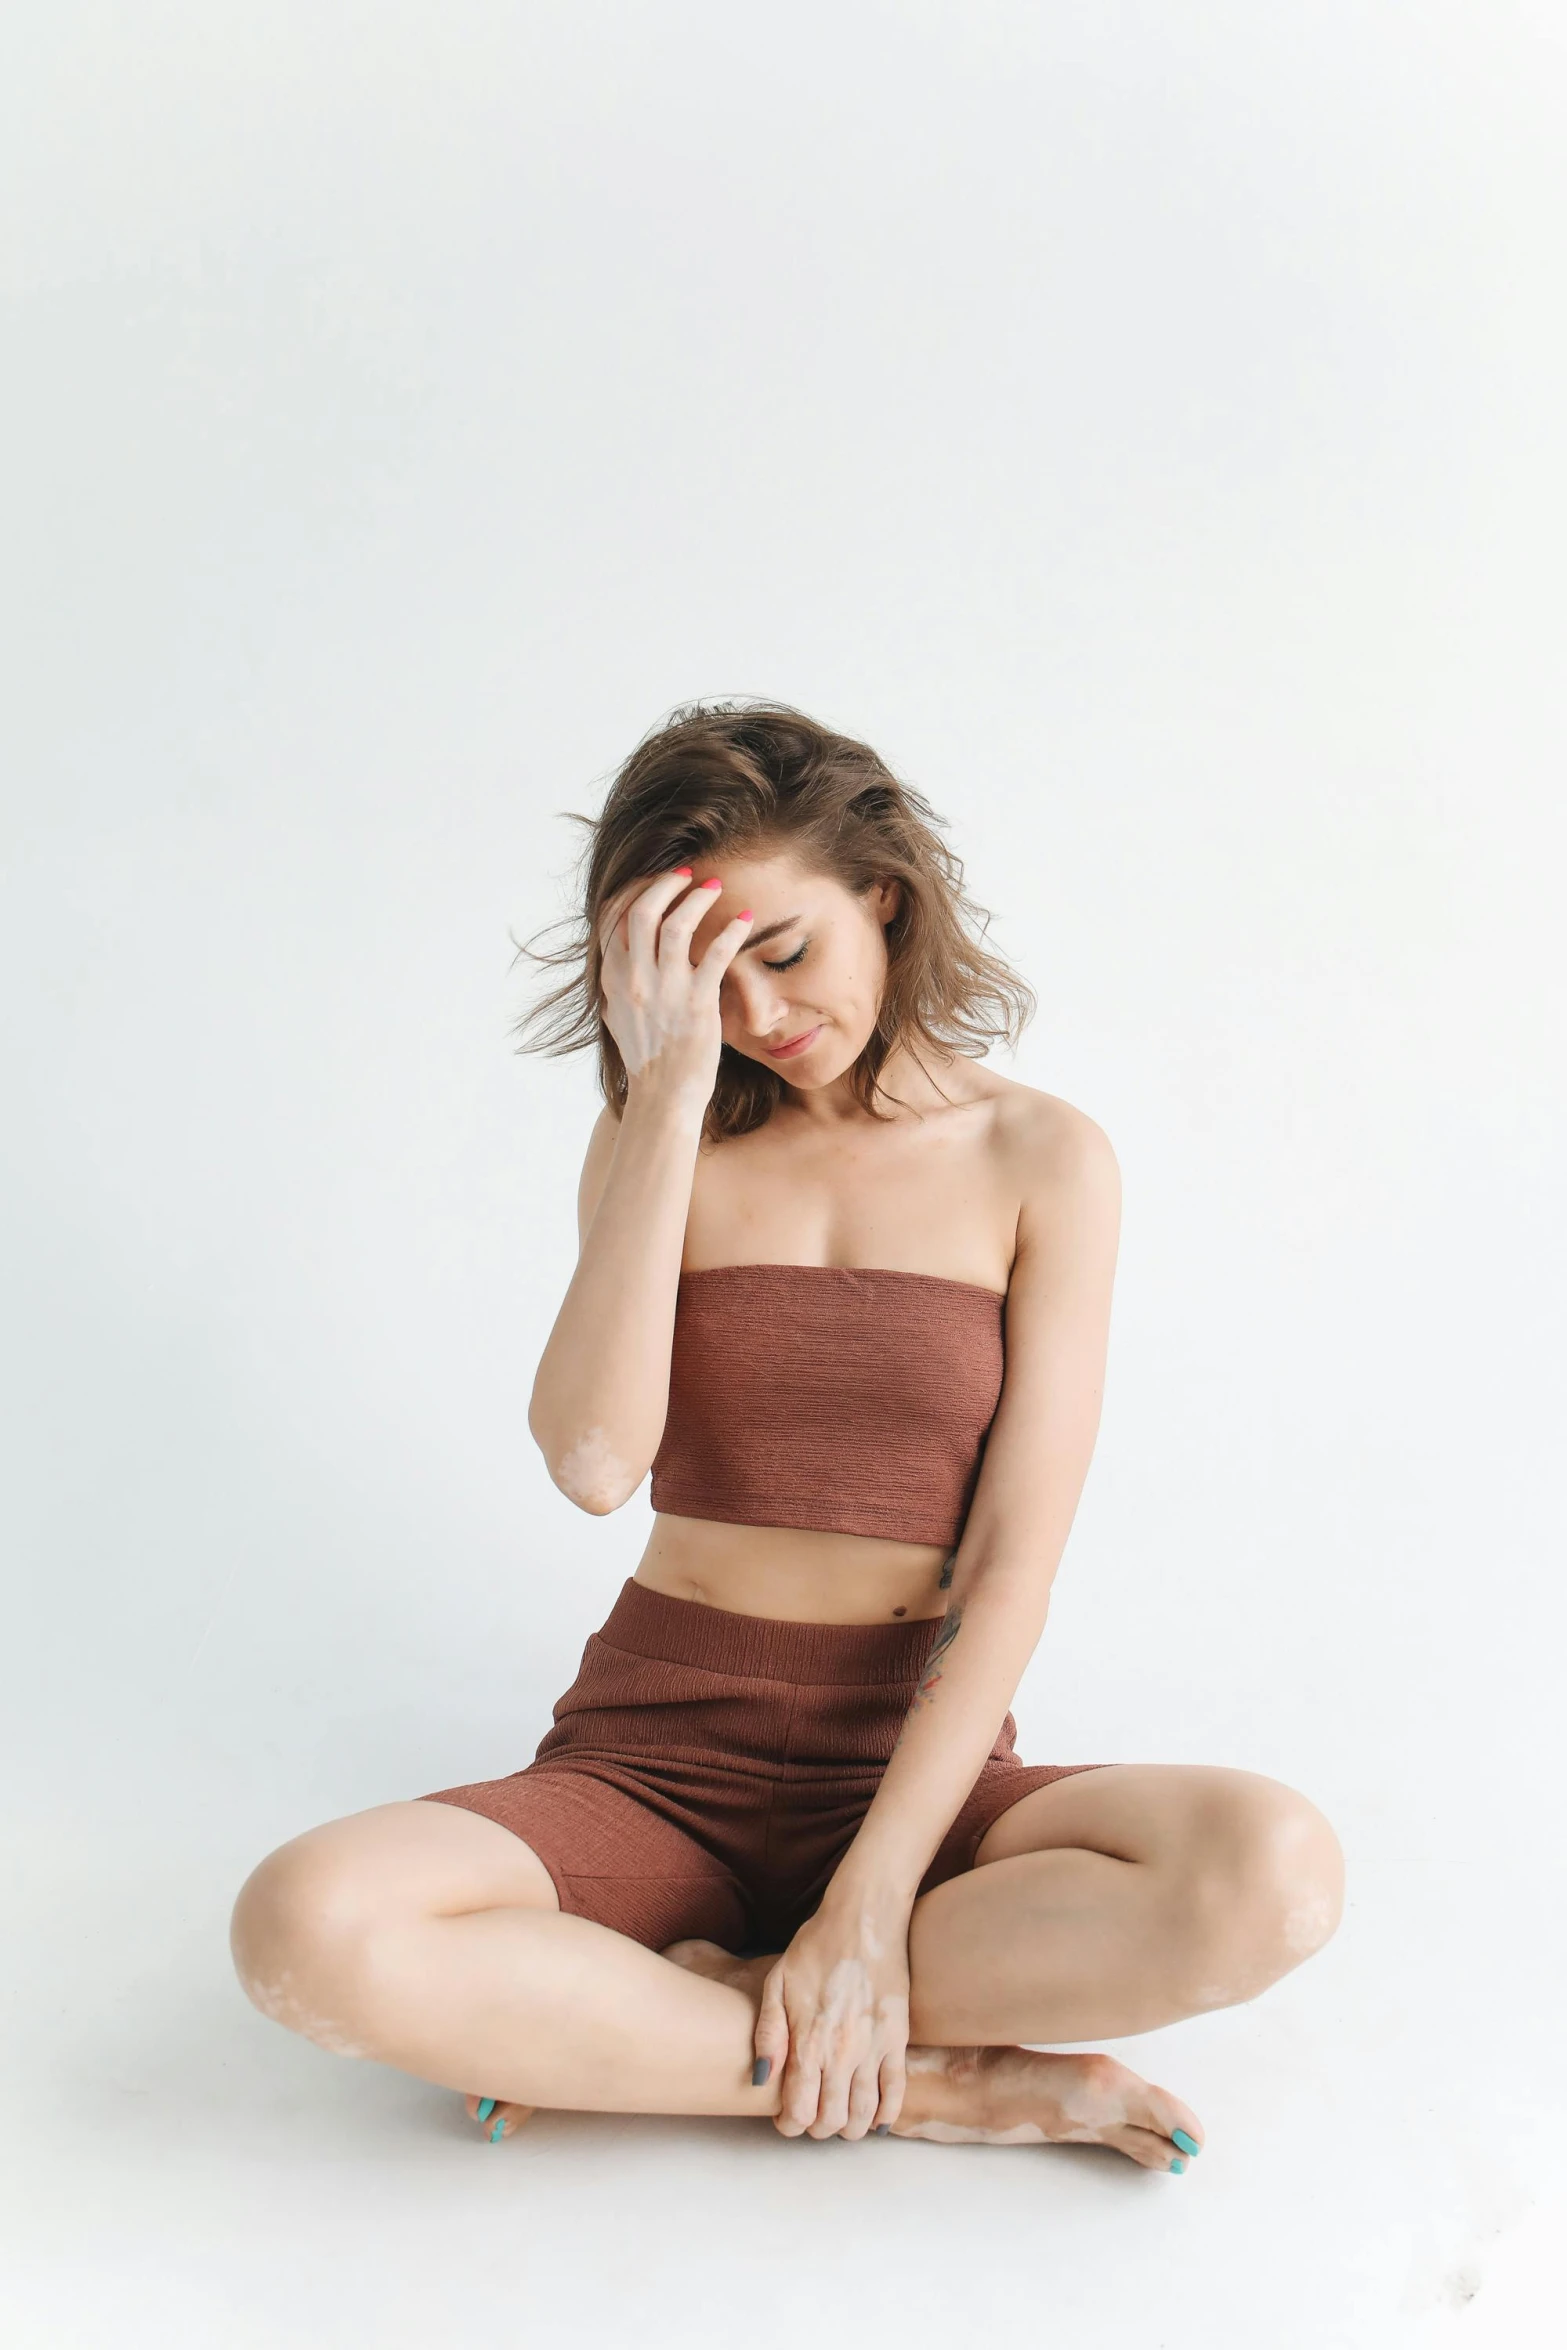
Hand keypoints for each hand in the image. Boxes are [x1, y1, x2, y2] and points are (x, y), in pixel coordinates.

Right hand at [595, 867, 752, 1108]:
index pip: (613, 917)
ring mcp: (665, 990)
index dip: (633, 890)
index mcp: (613, 978)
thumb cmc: (646, 1057)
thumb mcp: (616, 1016)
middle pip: (643, 911)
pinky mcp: (697, 1003)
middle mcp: (634, 979)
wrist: (663, 1094)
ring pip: (676, 925)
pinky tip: (745, 920)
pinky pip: (715, 955)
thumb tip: (617, 959)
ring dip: (696, 900)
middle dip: (665, 884)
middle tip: (685, 874)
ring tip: (713, 888)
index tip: (654, 880)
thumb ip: (616, 984)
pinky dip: (732, 932)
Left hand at [753, 1886, 911, 2140]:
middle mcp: (841, 2053)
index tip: (785, 2119)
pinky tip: (873, 2119)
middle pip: (830, 2121)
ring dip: (848, 2128)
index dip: (789, 2125)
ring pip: (863, 2115)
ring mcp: (874, 2048)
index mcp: (808, 2041)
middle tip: (810, 2117)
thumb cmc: (815, 1948)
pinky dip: (884, 2116)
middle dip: (816, 2129)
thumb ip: (768, 2034)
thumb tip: (760, 2079)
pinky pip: (896, 2093)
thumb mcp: (777, 1983)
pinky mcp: (898, 2039)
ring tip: (838, 2120)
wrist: (863, 1920)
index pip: (798, 2111)